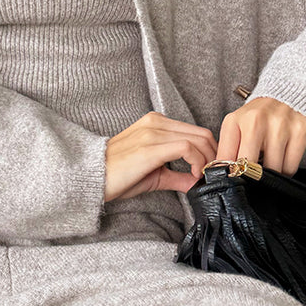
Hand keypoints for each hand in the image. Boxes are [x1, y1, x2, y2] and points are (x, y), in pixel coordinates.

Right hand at [103, 112, 219, 202]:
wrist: (92, 178)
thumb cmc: (118, 176)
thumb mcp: (154, 175)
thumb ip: (177, 176)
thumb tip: (198, 183)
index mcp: (155, 123)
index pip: (195, 131)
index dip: (210, 151)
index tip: (211, 170)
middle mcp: (155, 123)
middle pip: (202, 133)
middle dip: (214, 156)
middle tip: (213, 175)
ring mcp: (152, 132)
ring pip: (198, 139)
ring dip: (208, 160)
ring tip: (203, 177)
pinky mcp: (150, 146)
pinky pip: (187, 148)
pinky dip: (197, 162)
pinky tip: (193, 175)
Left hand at [213, 96, 305, 175]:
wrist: (287, 94)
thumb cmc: (259, 116)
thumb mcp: (236, 125)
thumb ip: (227, 149)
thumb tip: (221, 175)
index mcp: (236, 120)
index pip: (226, 159)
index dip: (229, 173)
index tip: (233, 177)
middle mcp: (257, 121)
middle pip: (250, 167)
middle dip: (251, 175)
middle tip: (253, 173)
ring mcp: (280, 126)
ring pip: (273, 170)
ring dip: (271, 173)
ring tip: (269, 161)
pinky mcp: (300, 132)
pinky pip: (290, 167)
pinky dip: (286, 169)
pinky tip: (282, 158)